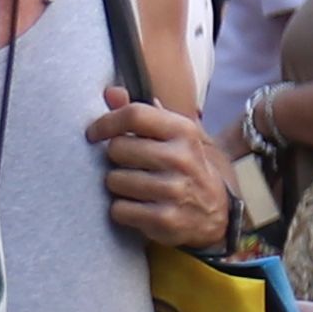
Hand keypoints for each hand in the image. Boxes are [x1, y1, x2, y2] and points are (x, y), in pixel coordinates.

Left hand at [92, 88, 231, 253]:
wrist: (217, 214)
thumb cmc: (186, 168)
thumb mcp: (175, 136)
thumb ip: (142, 112)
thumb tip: (111, 92)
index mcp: (183, 131)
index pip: (134, 115)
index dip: (106, 123)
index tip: (95, 133)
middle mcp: (181, 158)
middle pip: (117, 149)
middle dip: (114, 159)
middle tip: (128, 167)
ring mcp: (174, 190)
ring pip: (114, 180)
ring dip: (118, 186)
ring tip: (136, 188)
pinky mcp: (166, 219)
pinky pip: (119, 209)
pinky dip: (122, 211)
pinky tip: (139, 208)